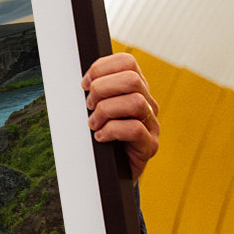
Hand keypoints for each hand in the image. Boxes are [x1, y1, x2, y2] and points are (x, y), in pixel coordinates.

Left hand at [82, 52, 159, 180]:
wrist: (112, 172)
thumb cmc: (102, 137)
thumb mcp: (96, 109)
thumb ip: (95, 92)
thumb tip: (82, 82)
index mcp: (135, 89)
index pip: (127, 62)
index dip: (101, 68)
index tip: (84, 84)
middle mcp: (148, 103)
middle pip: (132, 79)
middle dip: (102, 89)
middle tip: (89, 106)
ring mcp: (152, 124)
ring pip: (135, 102)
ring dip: (106, 111)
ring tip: (94, 124)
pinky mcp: (150, 145)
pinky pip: (135, 129)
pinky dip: (111, 131)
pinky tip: (100, 137)